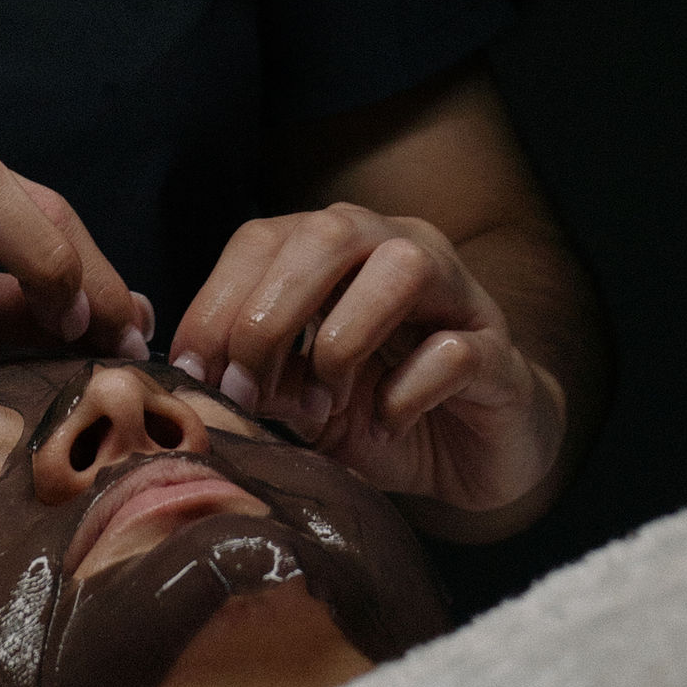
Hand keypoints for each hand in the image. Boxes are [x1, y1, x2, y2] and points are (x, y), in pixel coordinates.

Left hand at [168, 202, 564, 517]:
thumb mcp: (296, 396)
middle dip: (269, 314)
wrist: (471, 453)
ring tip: (322, 405)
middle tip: (244, 390)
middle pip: (329, 233)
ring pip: (401, 267)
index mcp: (334, 249)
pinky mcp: (497, 351)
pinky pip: (453, 351)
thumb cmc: (374, 411)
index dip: (217, 302)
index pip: (263, 239)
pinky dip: (408, 392)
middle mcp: (395, 248)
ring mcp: (456, 293)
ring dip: (342, 341)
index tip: (190, 374)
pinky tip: (389, 423)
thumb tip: (189, 381)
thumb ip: (252, 376)